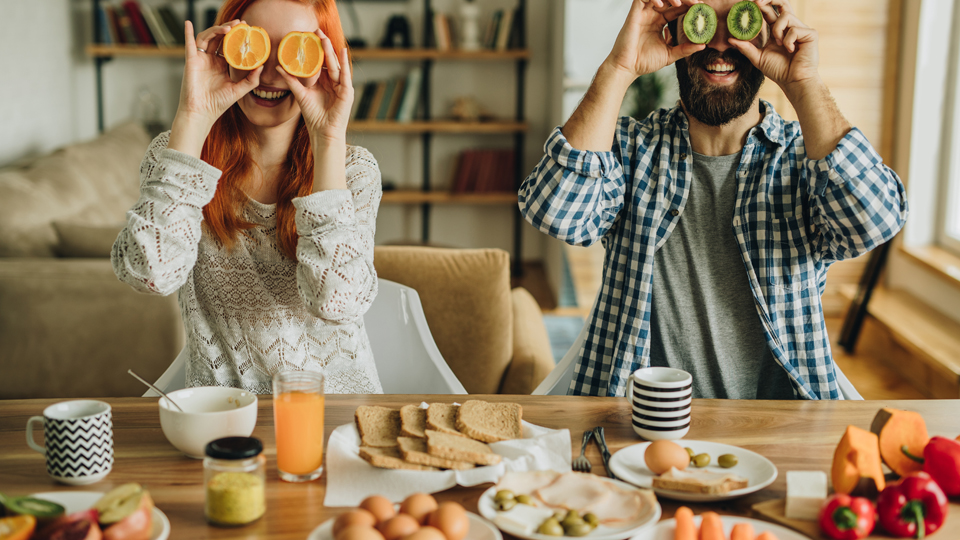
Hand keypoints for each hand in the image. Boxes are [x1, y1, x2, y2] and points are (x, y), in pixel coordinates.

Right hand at [175, 20, 262, 129]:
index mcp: (220, 65)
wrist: (202, 112)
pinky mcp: (191, 62)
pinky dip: (187, 33)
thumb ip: (251, 80)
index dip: (236, 37)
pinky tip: (188, 23)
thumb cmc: (218, 103)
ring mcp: (200, 60)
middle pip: (218, 38)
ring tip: (228, 28)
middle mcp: (210, 60)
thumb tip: (262, 66)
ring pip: (207, 38)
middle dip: (228, 29)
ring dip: (216, 30)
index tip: (246, 29)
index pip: (228, 46)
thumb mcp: (239, 90)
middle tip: (240, 24)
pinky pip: (188, 44)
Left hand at [276, 29, 353, 144]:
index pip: (320, 62)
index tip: (308, 36)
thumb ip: (291, 80)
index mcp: (324, 82)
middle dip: (323, 45)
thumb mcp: (300, 94)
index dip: (315, 49)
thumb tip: (279, 68)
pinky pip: (346, 74)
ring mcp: (341, 86)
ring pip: (336, 64)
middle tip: (316, 30)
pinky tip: (342, 51)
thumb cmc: (313, 116)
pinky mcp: (347, 92)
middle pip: (328, 60)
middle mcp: (334, 82)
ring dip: (331, 51)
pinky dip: (344, 63)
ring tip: (324, 38)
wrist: (323, 131)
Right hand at [604, 0, 705, 82]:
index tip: (701, 8)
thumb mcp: (670, 54)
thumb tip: (703, 45)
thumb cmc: (644, 62)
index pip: (676, 8)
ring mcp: (643, 13)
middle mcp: (652, 15)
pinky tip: (662, 4)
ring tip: (680, 3)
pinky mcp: (634, 14)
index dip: (689, 5)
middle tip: (697, 2)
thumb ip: (685, 49)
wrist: (627, 68)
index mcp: (659, 22)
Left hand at [727, 0, 819, 91]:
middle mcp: (790, 26)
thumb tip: (730, 39)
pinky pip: (794, 29)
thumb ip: (746, 48)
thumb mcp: (758, 58)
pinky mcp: (810, 34)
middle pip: (783, 3)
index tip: (749, 2)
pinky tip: (790, 50)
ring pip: (785, 16)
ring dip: (777, 30)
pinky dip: (788, 40)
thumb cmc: (779, 70)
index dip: (761, 4)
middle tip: (756, 2)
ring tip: (779, 44)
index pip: (770, 11)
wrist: (793, 81)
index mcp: (778, 30)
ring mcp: (801, 29)